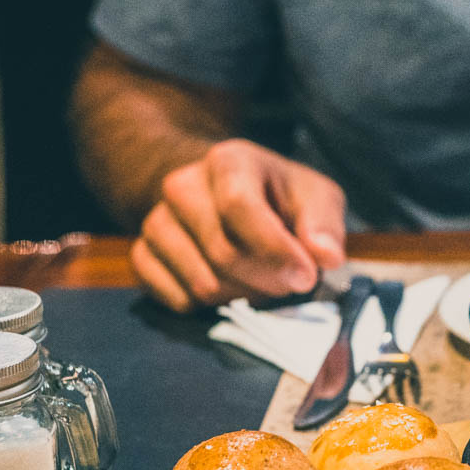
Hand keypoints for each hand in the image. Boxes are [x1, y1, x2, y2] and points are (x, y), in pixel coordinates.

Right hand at [131, 139, 346, 311]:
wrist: (228, 197)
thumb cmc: (280, 198)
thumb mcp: (316, 198)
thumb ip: (324, 224)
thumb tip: (326, 257)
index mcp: (227, 161)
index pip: (238, 205)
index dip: (274, 249)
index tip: (306, 277)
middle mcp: (181, 186)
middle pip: (222, 252)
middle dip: (265, 280)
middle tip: (289, 284)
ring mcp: (156, 222)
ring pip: (201, 283)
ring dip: (242, 296)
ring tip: (262, 283)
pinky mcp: (143, 255)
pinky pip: (176, 299)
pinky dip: (210, 309)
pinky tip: (230, 289)